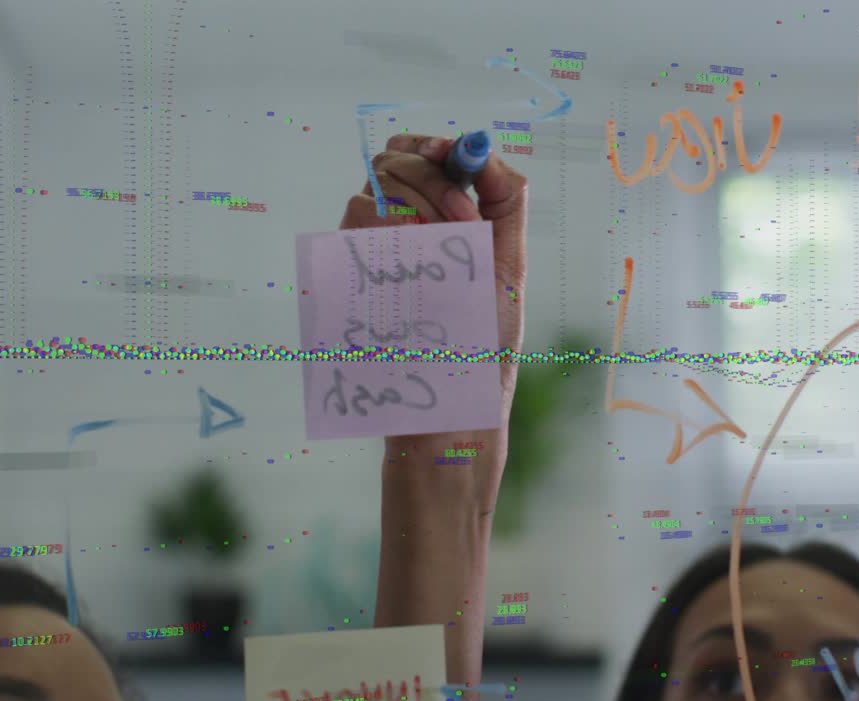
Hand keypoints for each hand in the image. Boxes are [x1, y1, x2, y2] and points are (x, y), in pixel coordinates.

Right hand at [340, 133, 527, 416]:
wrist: (454, 397)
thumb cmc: (483, 339)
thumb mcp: (508, 261)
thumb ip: (505, 198)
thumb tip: (481, 147)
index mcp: (437, 216)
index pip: (416, 153)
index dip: (431, 146)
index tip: (447, 153)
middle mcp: (399, 225)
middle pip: (394, 162)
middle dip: (434, 181)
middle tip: (464, 224)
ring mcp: (371, 246)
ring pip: (375, 187)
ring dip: (419, 210)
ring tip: (446, 260)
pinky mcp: (349, 269)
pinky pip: (356, 217)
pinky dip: (389, 228)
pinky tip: (413, 264)